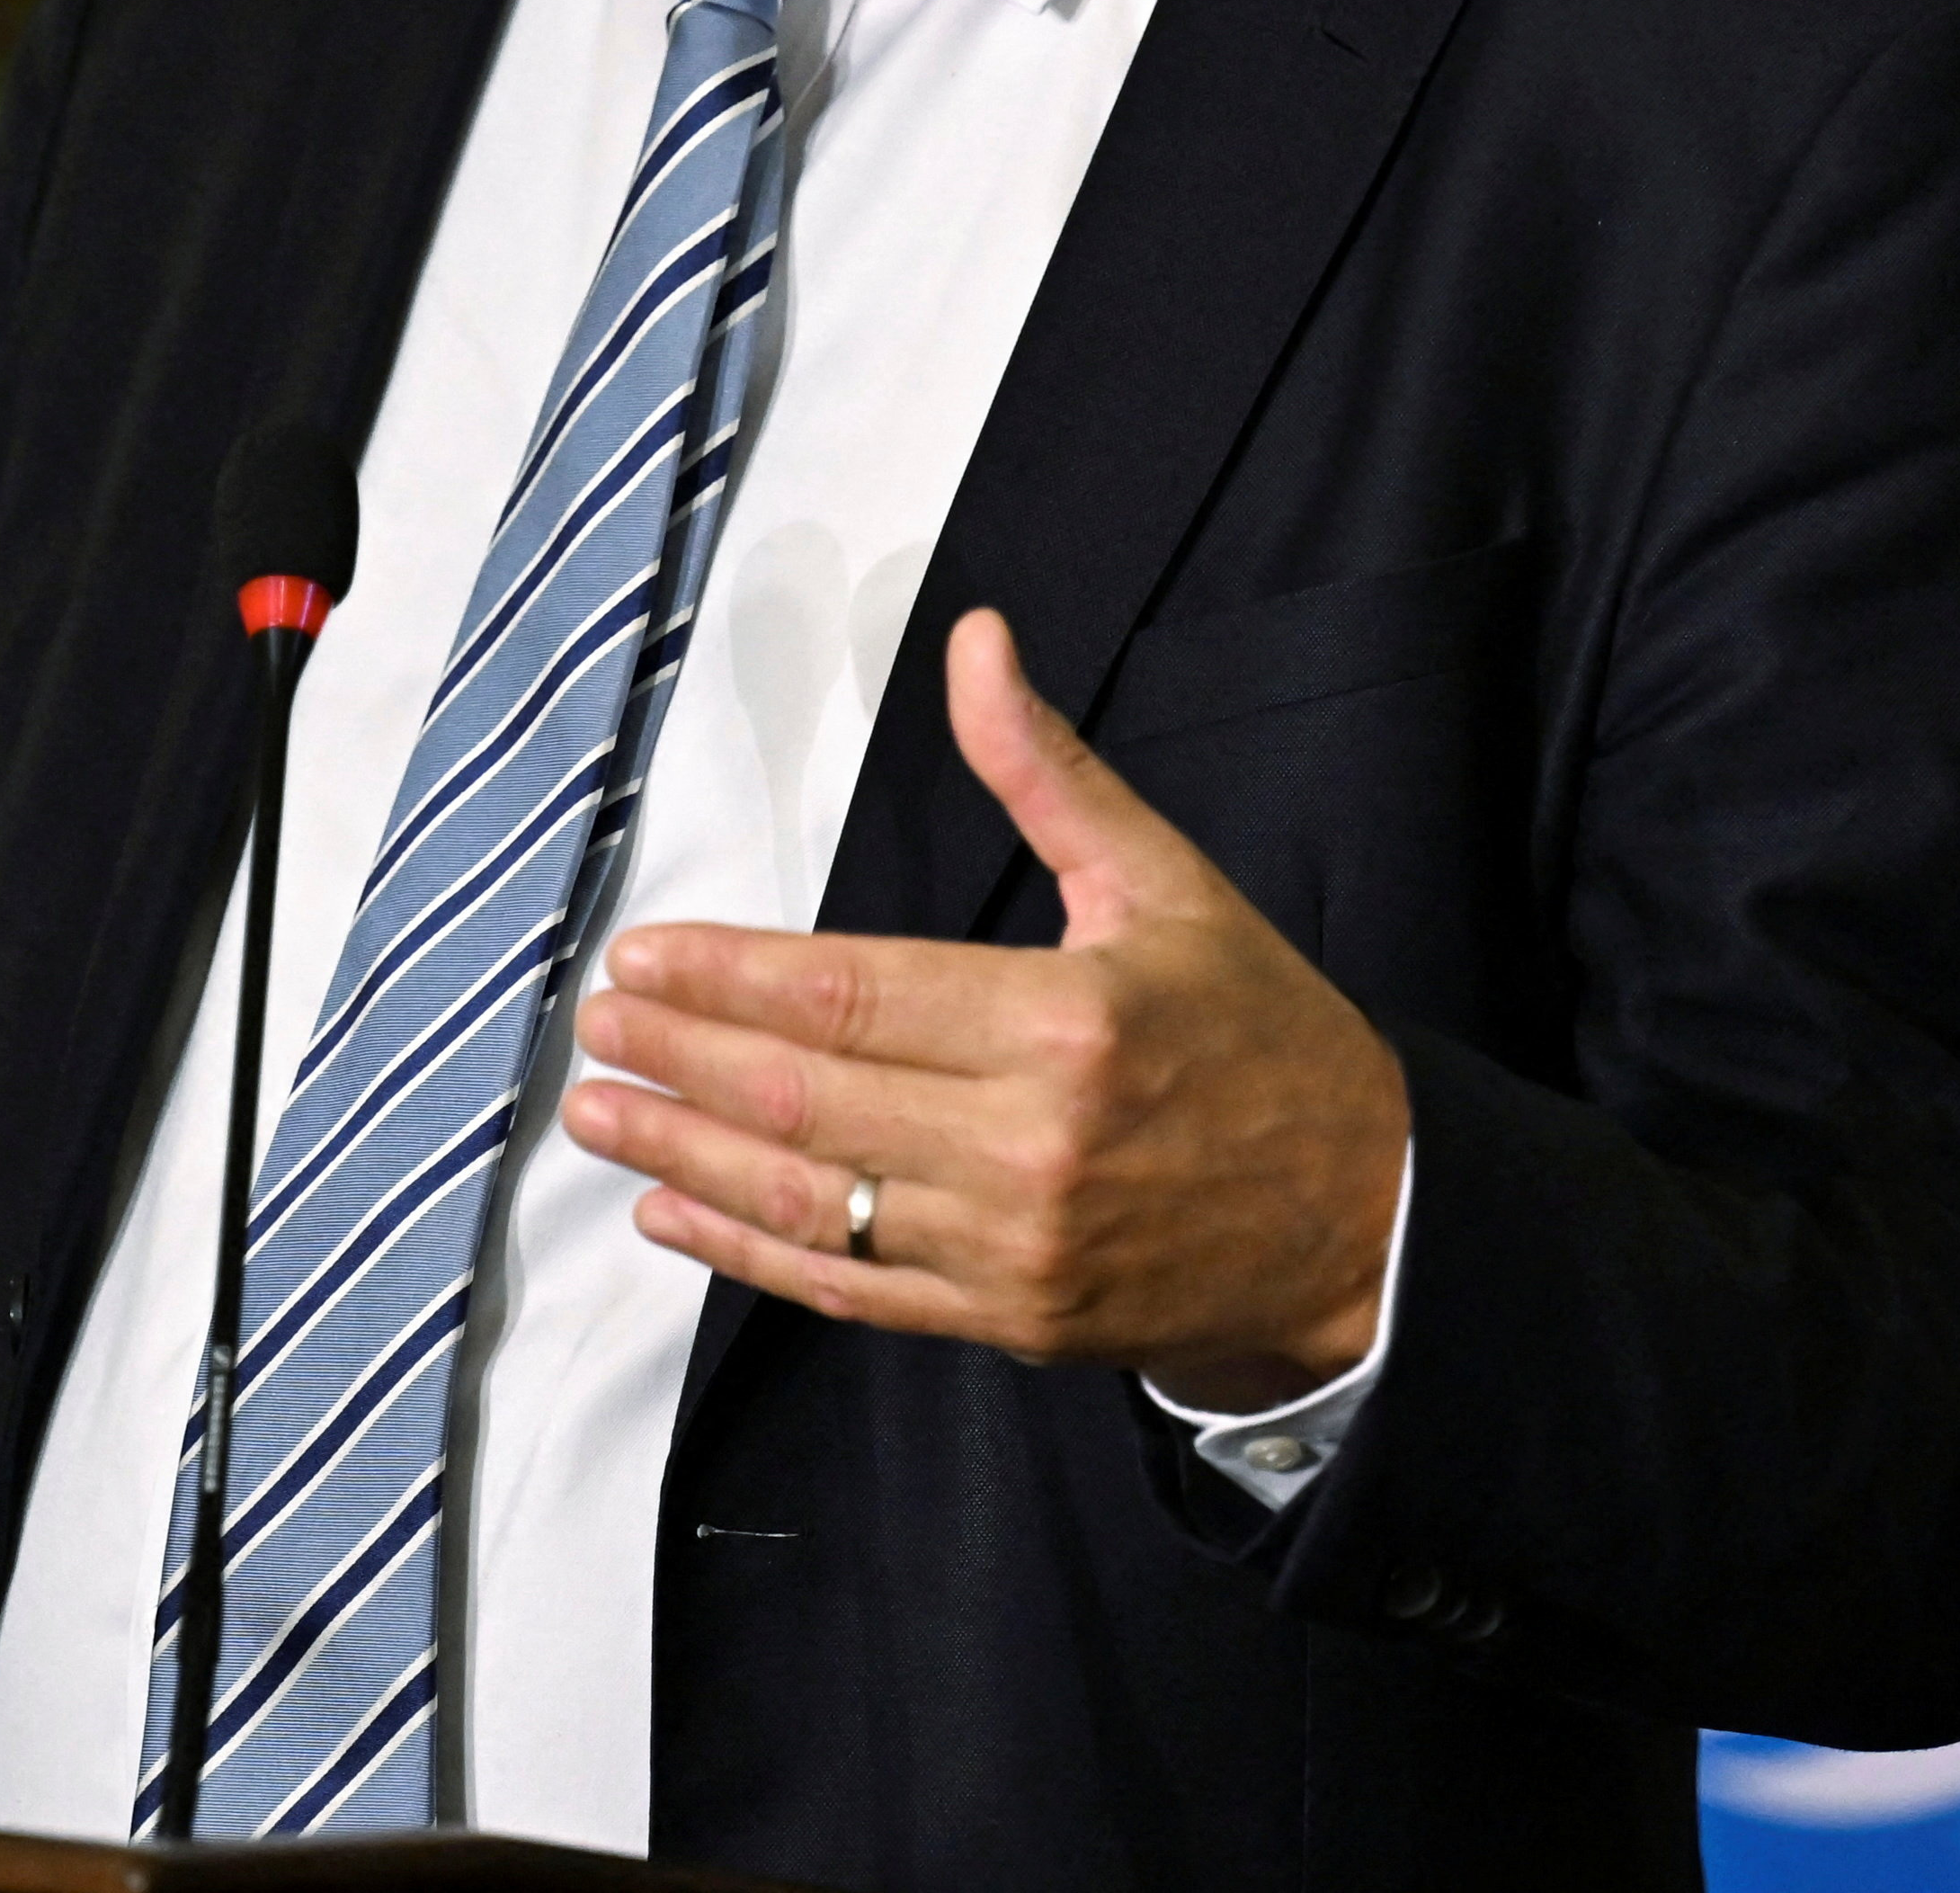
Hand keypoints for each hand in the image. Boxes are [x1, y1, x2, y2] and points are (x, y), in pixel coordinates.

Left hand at [560, 607, 1410, 1409]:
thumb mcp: (1162, 883)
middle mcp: (1028, 1143)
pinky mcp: (1009, 1321)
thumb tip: (973, 640)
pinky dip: (749, 1257)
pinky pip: (851, 1290)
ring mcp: (1013, 1248)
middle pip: (807, 1100)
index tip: (639, 958)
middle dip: (681, 1060)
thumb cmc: (1259, 1037)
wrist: (1366, 1222)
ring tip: (597, 1117)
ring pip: (810, 1202)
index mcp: (1063, 1022)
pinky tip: (674, 1219)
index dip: (727, 979)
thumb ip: (1045, 770)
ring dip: (685, 1160)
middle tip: (593, 1024)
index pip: (849, 997)